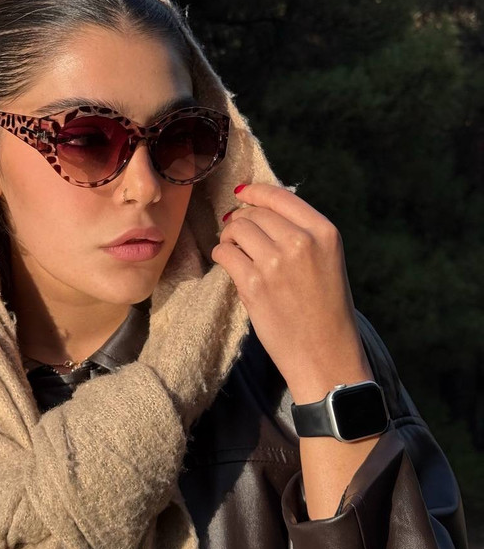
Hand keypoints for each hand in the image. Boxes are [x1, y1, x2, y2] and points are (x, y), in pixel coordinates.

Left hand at [211, 183, 372, 402]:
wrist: (326, 356)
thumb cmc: (326, 309)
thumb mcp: (327, 260)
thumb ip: (301, 232)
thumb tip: (258, 209)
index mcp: (324, 232)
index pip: (280, 196)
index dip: (255, 192)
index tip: (242, 193)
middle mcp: (302, 242)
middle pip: (255, 213)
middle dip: (241, 220)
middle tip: (238, 234)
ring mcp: (276, 262)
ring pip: (236, 229)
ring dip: (229, 237)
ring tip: (235, 250)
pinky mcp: (253, 284)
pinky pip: (224, 253)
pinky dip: (222, 255)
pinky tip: (230, 265)